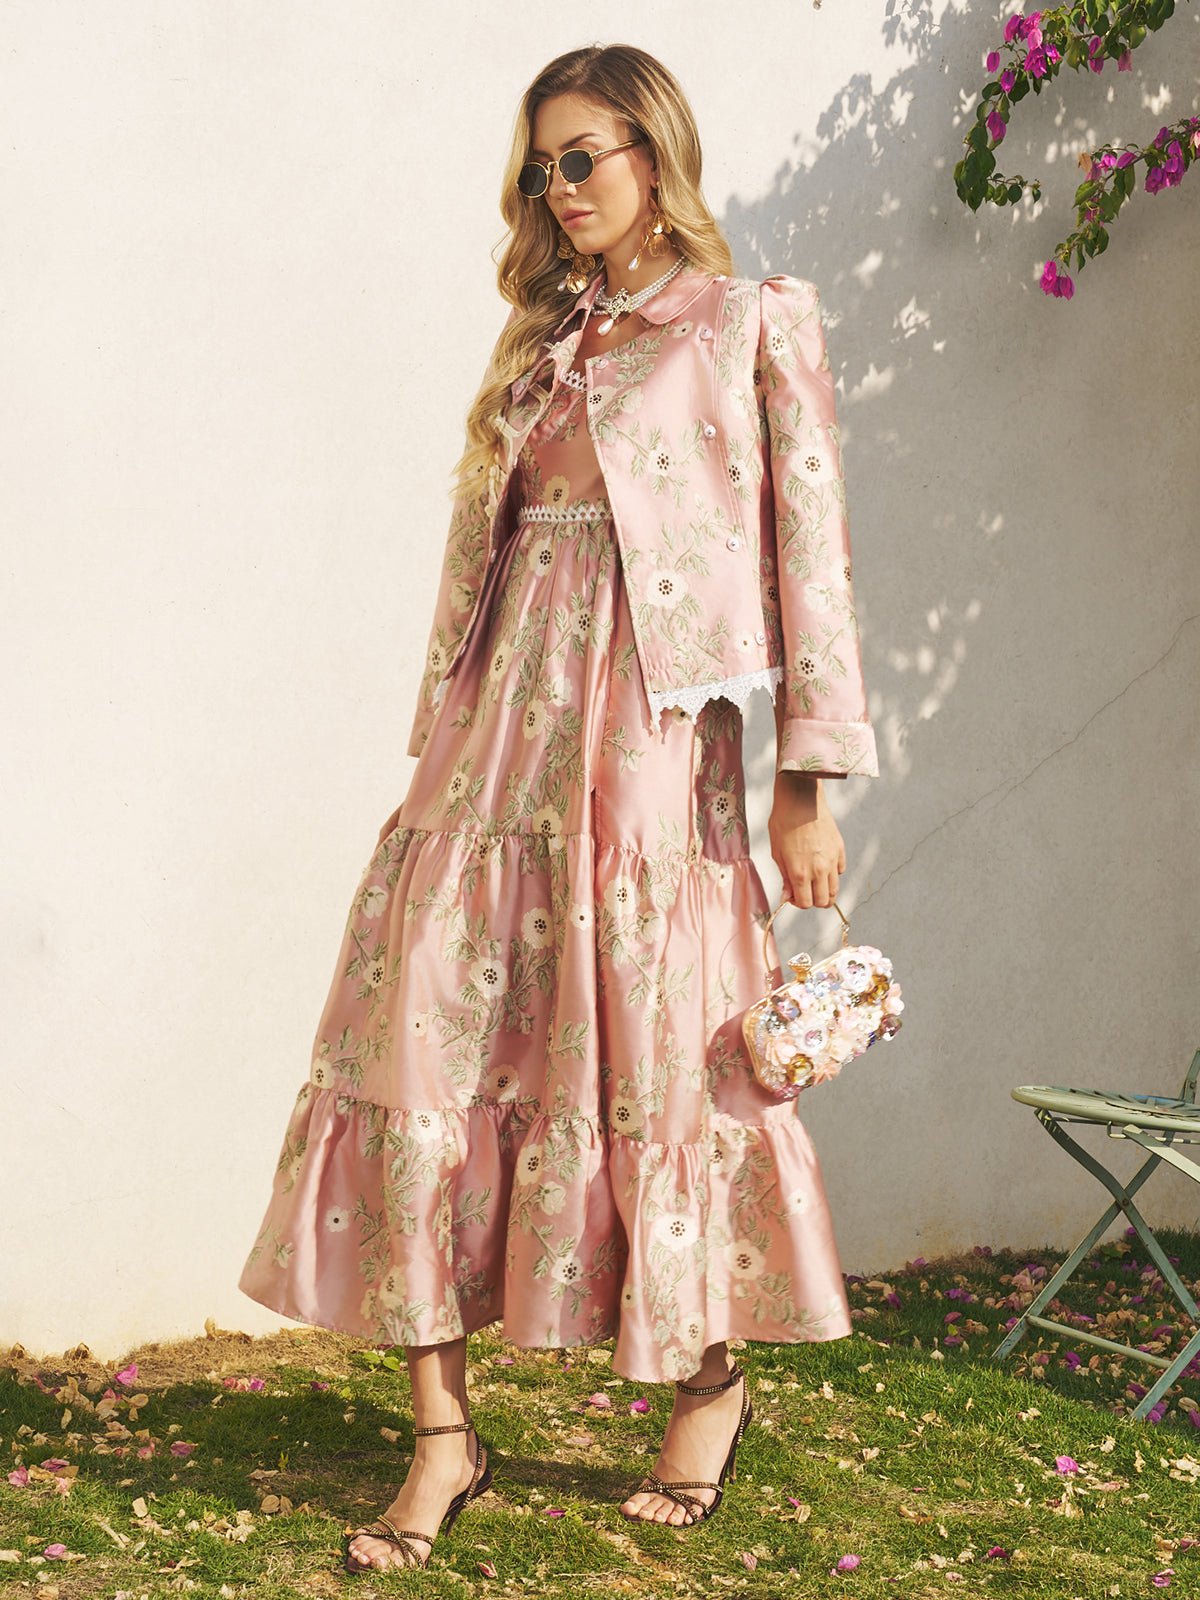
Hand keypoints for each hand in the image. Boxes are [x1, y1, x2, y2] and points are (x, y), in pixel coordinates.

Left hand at [768, 772, 845, 908]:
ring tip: (814, 880)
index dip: (798, 903)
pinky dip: (833, 873)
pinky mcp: (840, 849)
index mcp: (800, 873)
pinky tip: (822, 863)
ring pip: (835, 889)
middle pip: (824, 901)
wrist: (800, 799)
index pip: (805, 904)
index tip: (793, 895)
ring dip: (824, 891)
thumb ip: (785, 877)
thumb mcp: (777, 852)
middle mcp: (819, 870)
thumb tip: (787, 896)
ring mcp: (832, 860)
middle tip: (804, 890)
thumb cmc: (783, 822)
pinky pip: (840, 871)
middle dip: (813, 901)